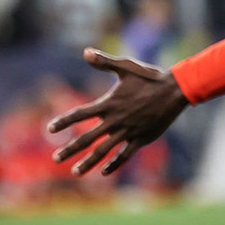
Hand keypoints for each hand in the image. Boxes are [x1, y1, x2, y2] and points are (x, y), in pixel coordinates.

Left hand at [48, 48, 188, 176]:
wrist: (174, 91)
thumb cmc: (149, 77)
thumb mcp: (126, 67)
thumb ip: (104, 62)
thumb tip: (85, 52)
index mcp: (109, 103)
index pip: (80, 114)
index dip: (64, 121)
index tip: (50, 128)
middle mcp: (115, 120)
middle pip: (87, 138)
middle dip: (70, 149)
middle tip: (55, 158)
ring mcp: (128, 131)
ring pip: (103, 151)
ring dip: (88, 162)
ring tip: (75, 172)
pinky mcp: (141, 139)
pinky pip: (124, 155)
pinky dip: (113, 164)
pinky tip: (104, 172)